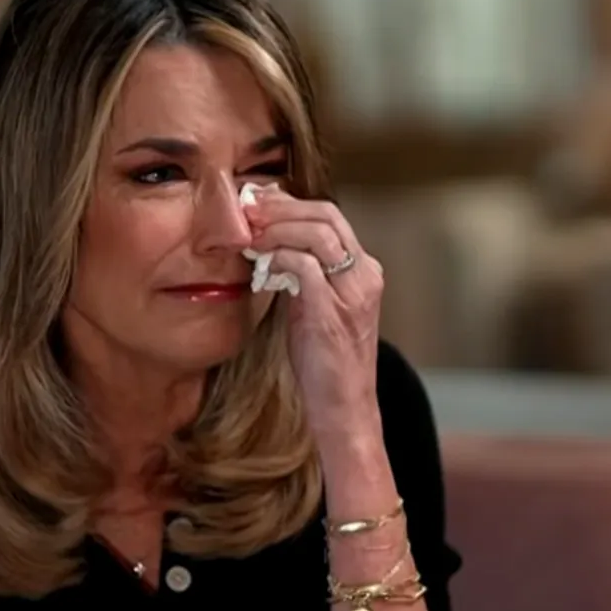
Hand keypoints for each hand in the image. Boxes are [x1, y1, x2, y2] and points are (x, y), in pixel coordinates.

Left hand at [243, 189, 384, 445]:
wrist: (343, 407)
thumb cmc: (324, 362)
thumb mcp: (315, 307)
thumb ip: (302, 274)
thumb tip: (268, 245)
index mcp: (363, 271)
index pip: (330, 216)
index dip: (290, 204)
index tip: (256, 203)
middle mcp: (365, 275)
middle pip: (327, 215)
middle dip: (281, 207)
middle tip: (245, 210)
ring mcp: (353, 293)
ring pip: (318, 233)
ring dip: (276, 228)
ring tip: (248, 234)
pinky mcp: (333, 312)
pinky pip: (305, 265)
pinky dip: (278, 257)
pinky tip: (259, 264)